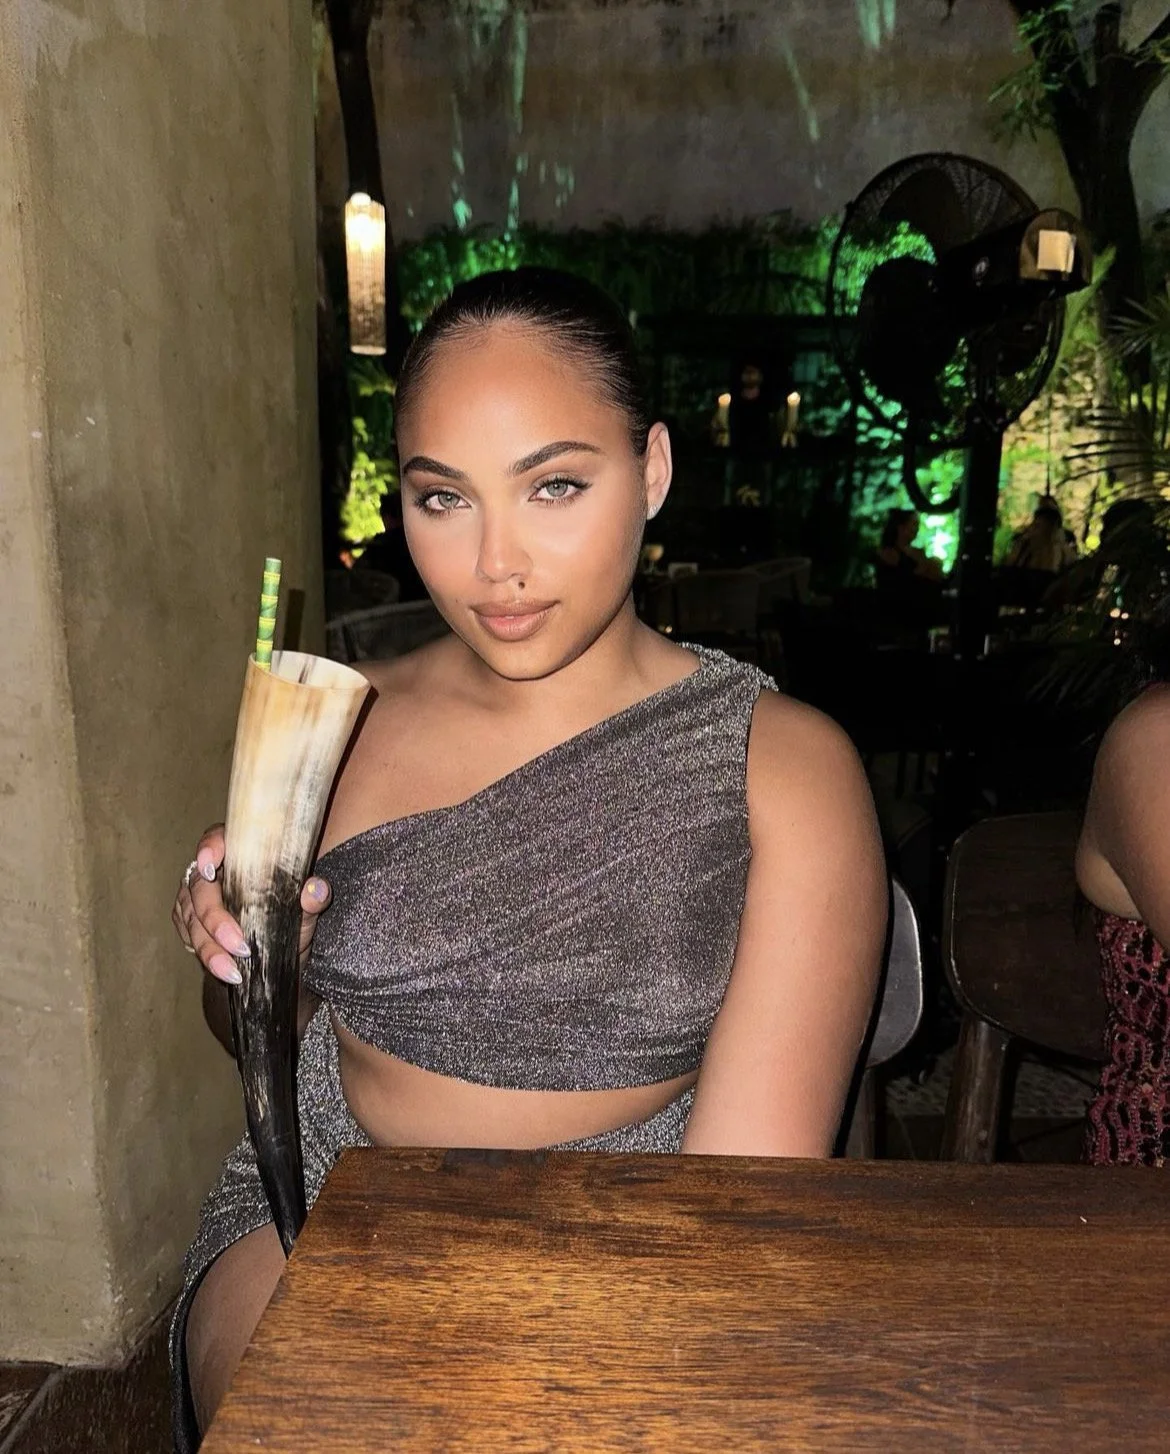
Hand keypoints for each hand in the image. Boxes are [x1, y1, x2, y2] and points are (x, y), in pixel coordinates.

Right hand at [172, 824, 331, 984]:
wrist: (286, 944)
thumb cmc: (294, 912)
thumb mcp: (308, 905)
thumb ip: (313, 897)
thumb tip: (315, 890)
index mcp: (239, 850)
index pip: (217, 838)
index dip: (209, 849)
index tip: (211, 867)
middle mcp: (213, 871)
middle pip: (200, 888)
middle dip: (215, 918)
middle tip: (240, 945)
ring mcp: (197, 898)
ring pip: (191, 918)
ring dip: (210, 947)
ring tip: (232, 970)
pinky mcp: (191, 923)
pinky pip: (190, 937)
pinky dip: (206, 955)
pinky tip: (224, 970)